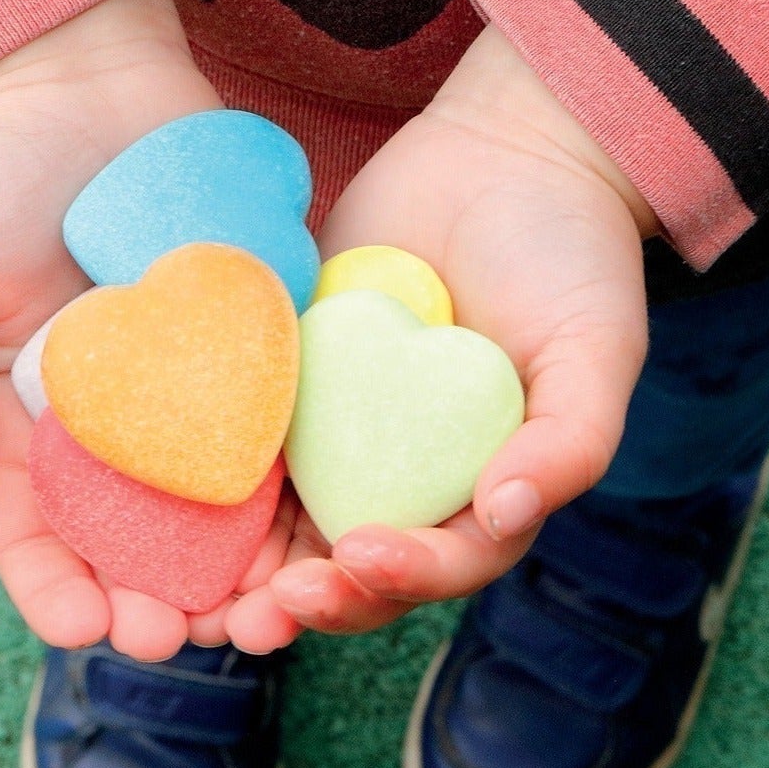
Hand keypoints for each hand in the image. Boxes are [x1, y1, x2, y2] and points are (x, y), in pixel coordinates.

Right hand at [0, 0, 250, 660]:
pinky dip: (293, 480)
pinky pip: (276, 423)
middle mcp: (107, 425)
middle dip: (155, 600)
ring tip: (258, 611)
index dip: (54, 589)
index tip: (86, 627)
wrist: (84, 80)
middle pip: (133, 539)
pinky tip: (314, 520)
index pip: (33, 533)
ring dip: (236, 568)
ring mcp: (185, 389)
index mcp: (21, 425)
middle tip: (182, 636)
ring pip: (213, 503)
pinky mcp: (250, 344)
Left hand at [240, 23, 656, 639]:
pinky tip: (172, 488)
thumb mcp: (596, 347)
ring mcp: (344, 423)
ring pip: (289, 512)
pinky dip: (215, 464)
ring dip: (246, 562)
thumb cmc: (570, 255)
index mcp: (483, 484)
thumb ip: (570, 439)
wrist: (506, 153)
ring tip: (203, 592)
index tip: (359, 557)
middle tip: (257, 614)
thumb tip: (504, 513)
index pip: (442, 558)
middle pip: (352, 559)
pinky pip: (249, 426)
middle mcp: (407, 469)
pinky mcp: (294, 370)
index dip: (401, 577)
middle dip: (307, 597)